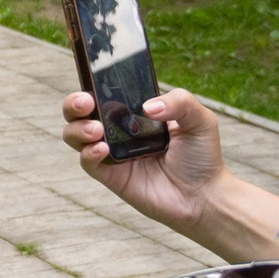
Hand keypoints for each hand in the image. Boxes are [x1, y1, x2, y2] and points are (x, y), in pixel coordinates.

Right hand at [61, 87, 226, 232]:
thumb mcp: (200, 120)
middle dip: (74, 104)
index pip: (107, 92)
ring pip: (75, 135)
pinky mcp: (110, 176)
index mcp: (137, 112)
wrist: (204, 196)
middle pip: (81, 112)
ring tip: (96, 130)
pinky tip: (103, 149)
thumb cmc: (203, 157)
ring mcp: (113, 153)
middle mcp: (120, 131)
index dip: (95, 84)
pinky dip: (88, 153)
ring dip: (78, 128)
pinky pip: (87, 162)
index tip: (94, 81)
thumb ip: (180, 102)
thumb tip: (148, 106)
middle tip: (85, 103)